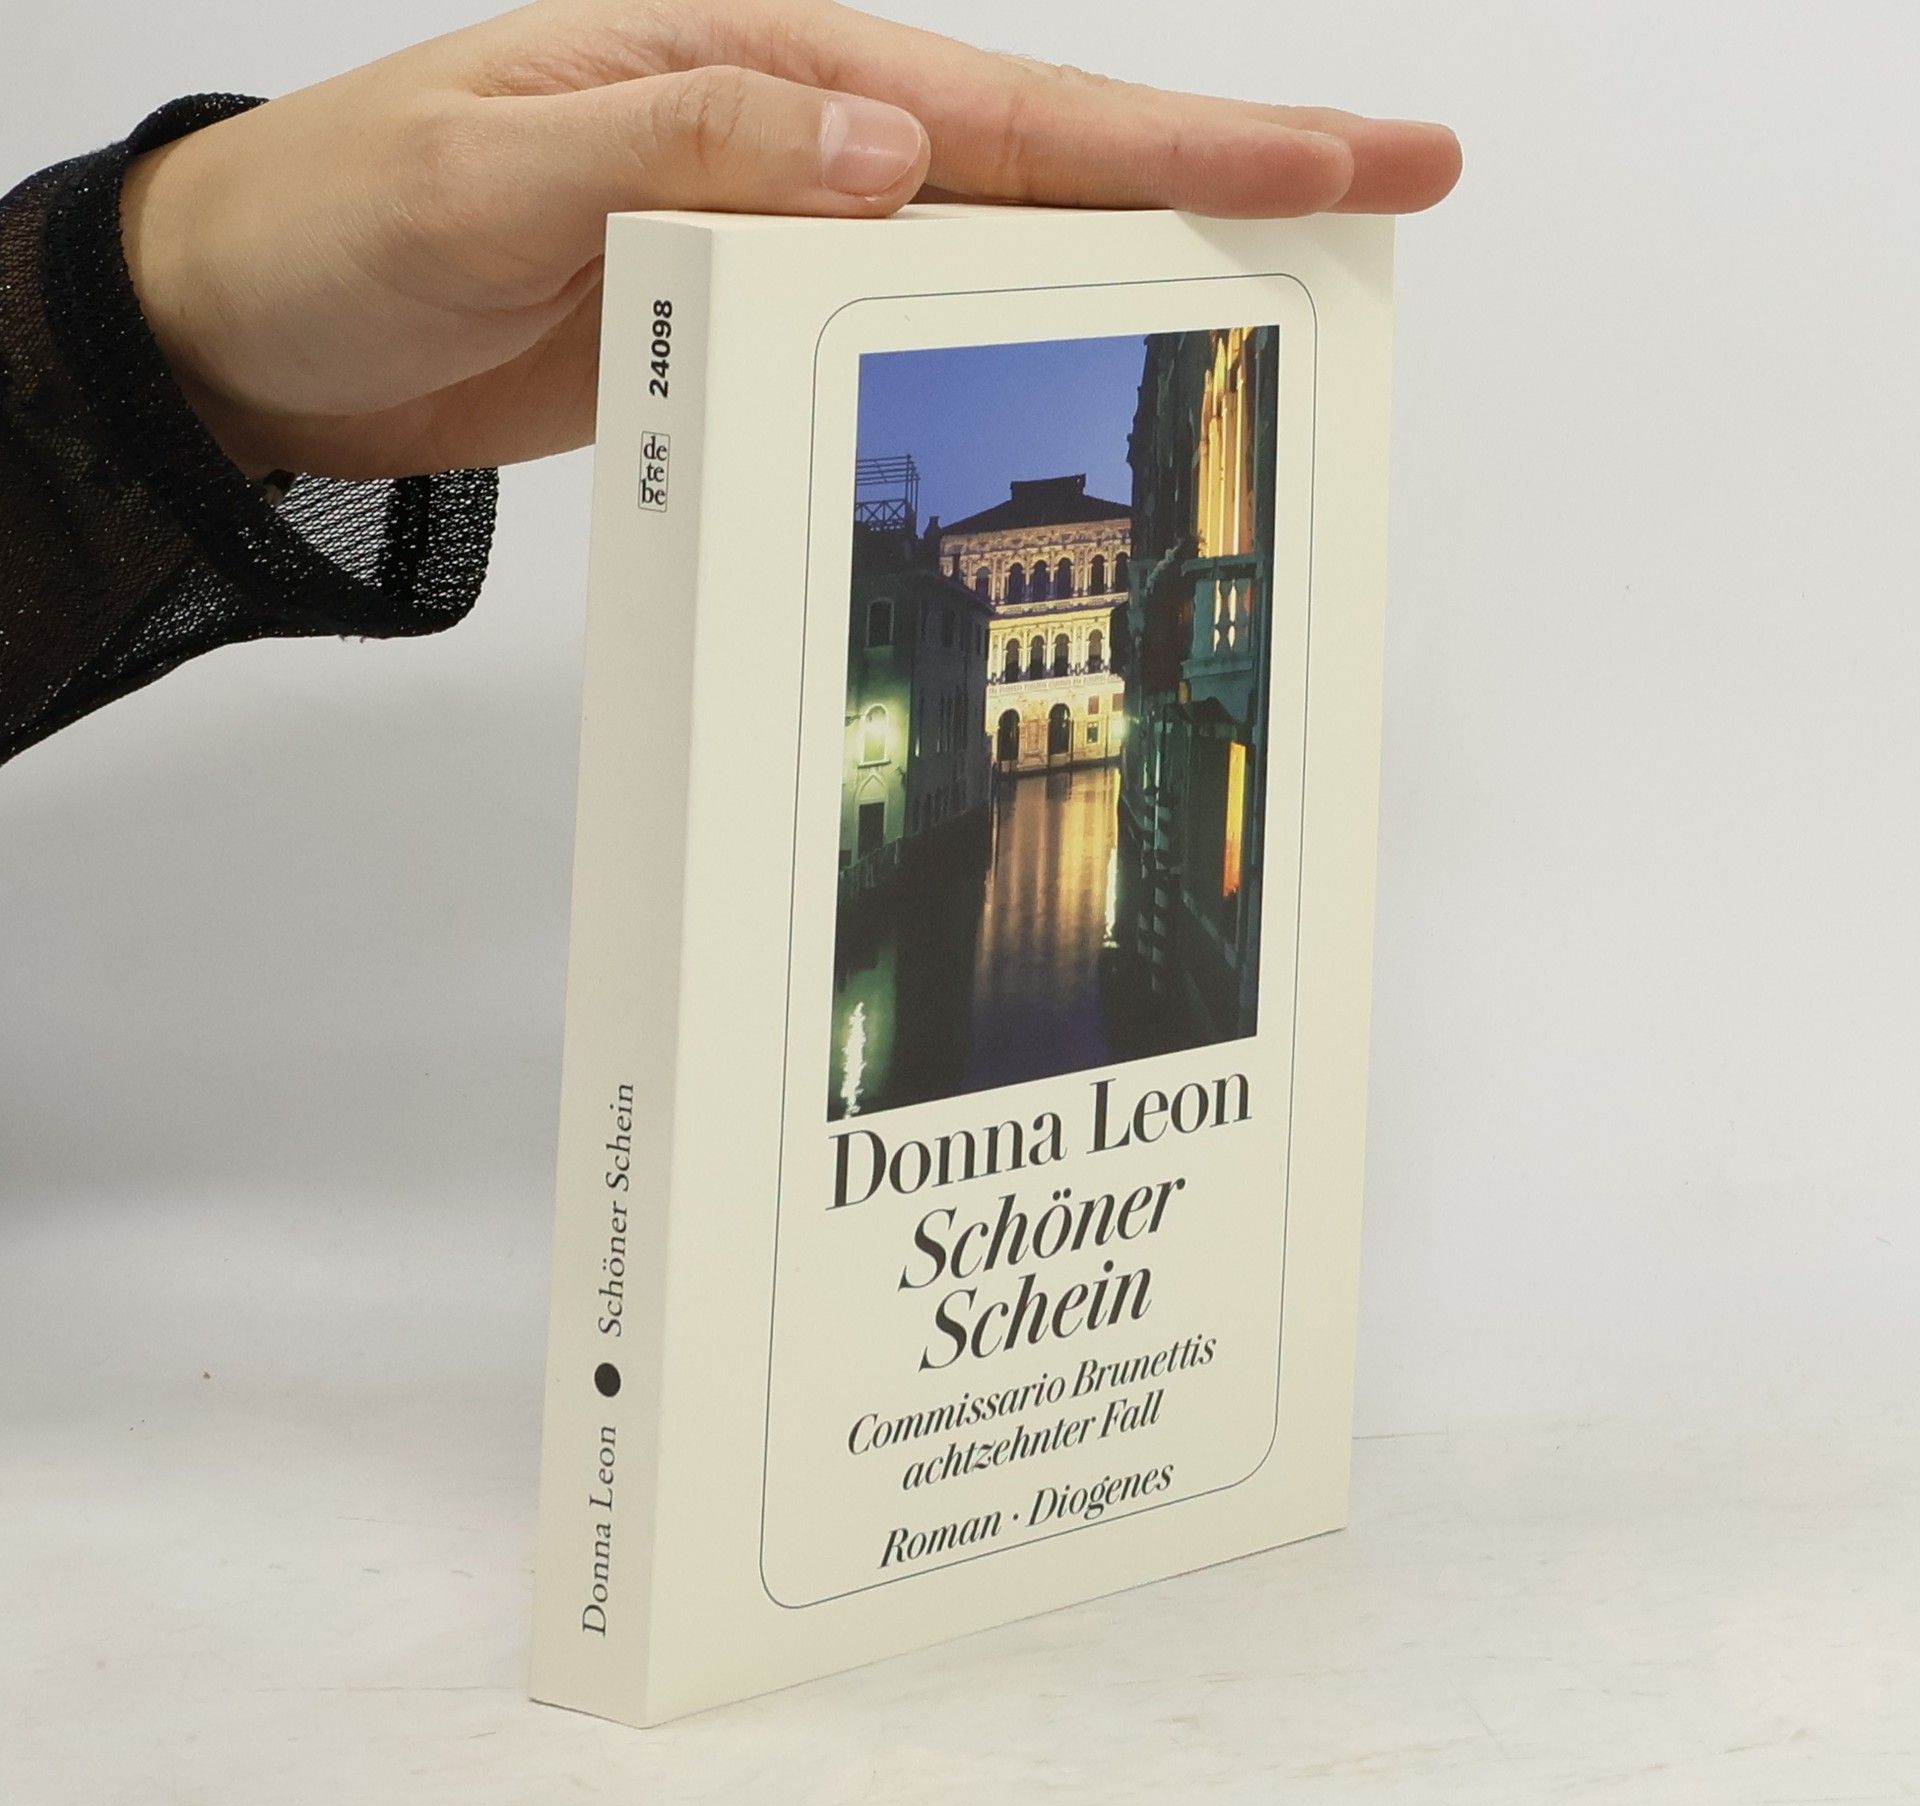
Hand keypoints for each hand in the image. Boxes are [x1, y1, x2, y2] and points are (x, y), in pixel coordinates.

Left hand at [120, 0, 1461, 480]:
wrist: (271, 324)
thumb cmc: (351, 220)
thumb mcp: (498, 168)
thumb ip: (689, 149)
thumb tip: (889, 153)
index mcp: (754, 67)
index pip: (1004, 106)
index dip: (1179, 138)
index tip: (1334, 157)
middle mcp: (794, 137)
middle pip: (1047, 160)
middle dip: (1222, 177)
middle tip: (1386, 191)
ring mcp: (783, 233)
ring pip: (998, 247)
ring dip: (1135, 269)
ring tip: (1277, 296)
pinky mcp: (752, 320)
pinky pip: (909, 327)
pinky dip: (1006, 343)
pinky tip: (1076, 367)